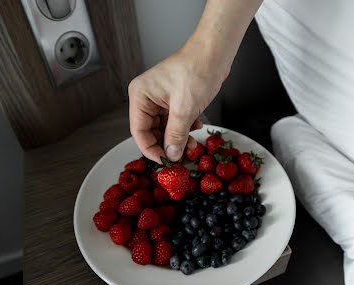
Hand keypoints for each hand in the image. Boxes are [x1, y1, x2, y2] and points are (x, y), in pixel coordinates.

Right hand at [128, 46, 225, 161]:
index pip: (139, 131)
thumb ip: (176, 135)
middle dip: (167, 144)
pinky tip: (196, 127)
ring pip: (164, 128)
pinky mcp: (173, 99)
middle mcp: (146, 97)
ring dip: (178, 138)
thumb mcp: (185, 109)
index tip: (165, 162)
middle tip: (180, 156)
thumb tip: (172, 154)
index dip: (151, 150)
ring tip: (192, 144)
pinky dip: (184, 128)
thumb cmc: (197, 70)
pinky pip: (174, 120)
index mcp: (140, 95)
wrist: (215, 54)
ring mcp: (160, 98)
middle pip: (151, 131)